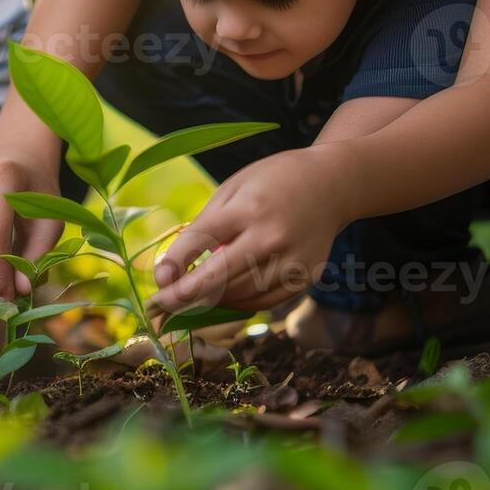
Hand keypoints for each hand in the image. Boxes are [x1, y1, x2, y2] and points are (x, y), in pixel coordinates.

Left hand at [149, 149, 353, 313]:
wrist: (331, 184)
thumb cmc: (272, 183)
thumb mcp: (233, 188)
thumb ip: (206, 224)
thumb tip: (175, 267)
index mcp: (248, 208)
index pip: (201, 242)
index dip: (174, 264)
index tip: (157, 279)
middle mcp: (271, 237)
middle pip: (218, 278)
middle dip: (183, 296)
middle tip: (159, 306)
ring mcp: (292, 260)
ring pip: (239, 295)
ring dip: (209, 300)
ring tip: (190, 297)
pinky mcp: (305, 277)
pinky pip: (263, 301)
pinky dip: (237, 302)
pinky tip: (222, 296)